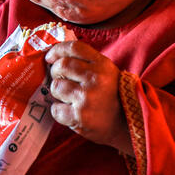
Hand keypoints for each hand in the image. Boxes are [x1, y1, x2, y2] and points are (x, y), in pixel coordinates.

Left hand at [44, 40, 130, 154]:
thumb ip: (86, 62)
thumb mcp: (106, 73)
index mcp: (103, 65)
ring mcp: (87, 98)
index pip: (74, 47)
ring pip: (56, 86)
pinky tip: (70, 112)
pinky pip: (56, 109)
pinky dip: (59, 111)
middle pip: (61, 65)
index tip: (50, 57)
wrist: (125, 126)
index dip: (57, 50)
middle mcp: (96, 79)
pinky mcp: (79, 116)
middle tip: (60, 80)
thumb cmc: (111, 97)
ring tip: (69, 99)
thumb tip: (55, 56)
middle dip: (55, 73)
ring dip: (58, 93)